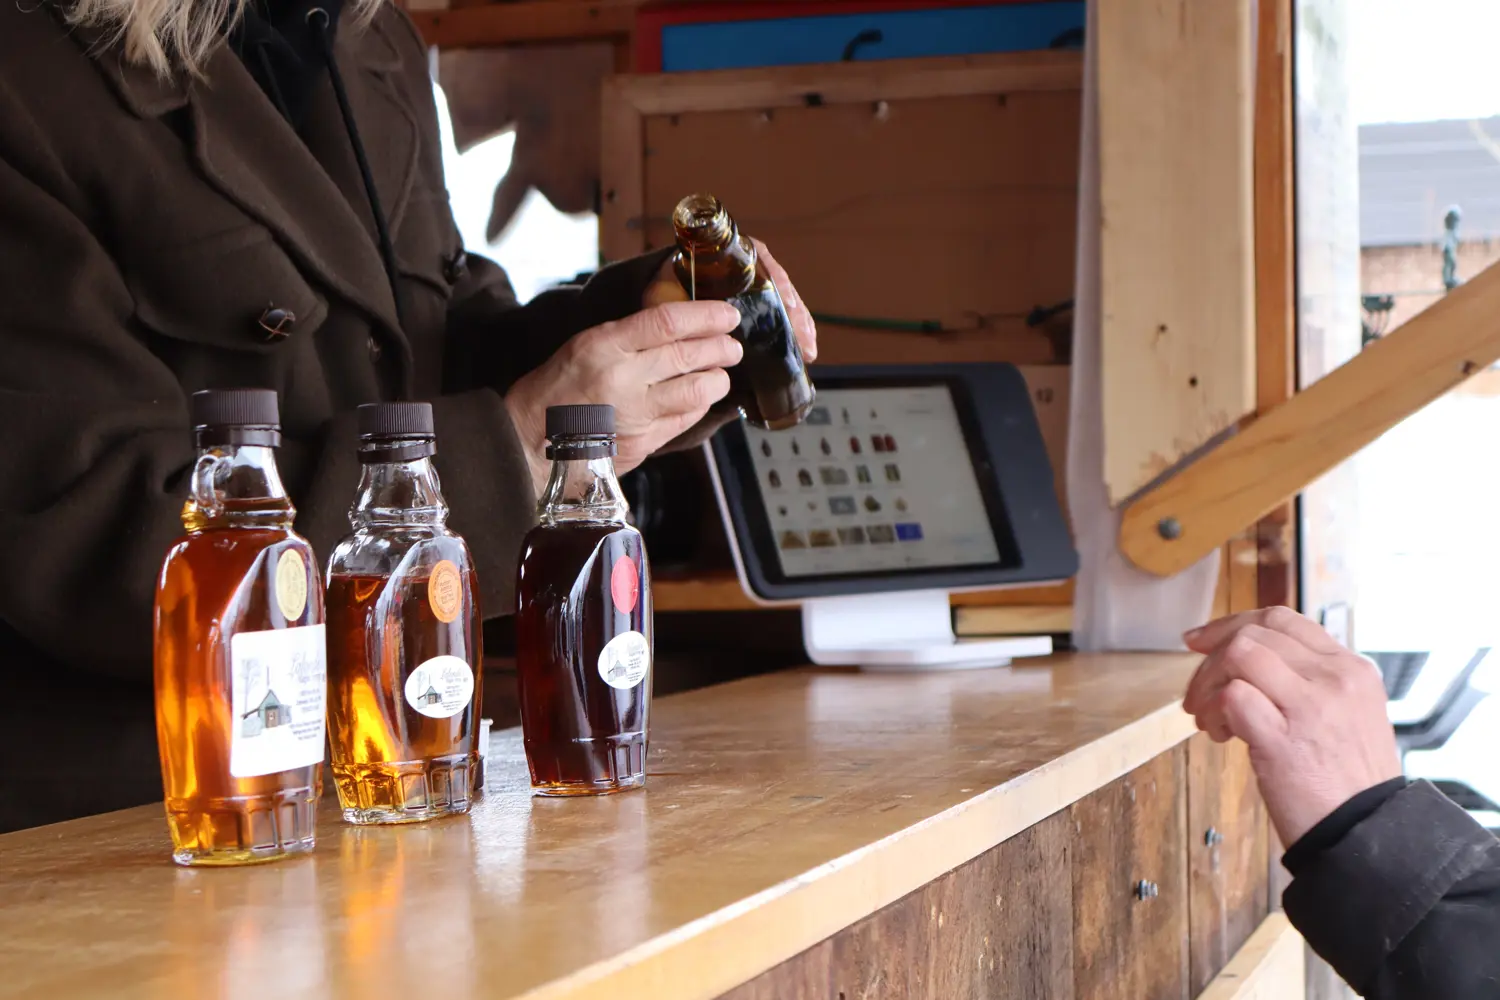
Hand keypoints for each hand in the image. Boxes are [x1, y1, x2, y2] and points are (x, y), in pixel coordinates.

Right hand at [502, 300, 742, 493]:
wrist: (531, 439)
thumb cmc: (555, 389)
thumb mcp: (585, 344)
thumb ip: (629, 335)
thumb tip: (676, 324)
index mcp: (605, 346)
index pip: (668, 322)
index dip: (706, 315)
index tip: (726, 314)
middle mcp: (623, 379)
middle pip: (689, 355)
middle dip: (721, 347)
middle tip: (733, 345)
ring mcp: (636, 414)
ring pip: (696, 390)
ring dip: (717, 378)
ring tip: (721, 372)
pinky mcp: (644, 442)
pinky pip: (685, 419)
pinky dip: (699, 405)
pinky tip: (700, 398)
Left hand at [642, 239, 817, 361]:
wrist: (661, 300)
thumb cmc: (663, 291)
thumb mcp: (662, 293)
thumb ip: (669, 305)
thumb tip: (682, 328)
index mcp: (725, 253)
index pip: (760, 259)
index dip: (776, 283)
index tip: (785, 304)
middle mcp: (745, 266)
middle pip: (779, 285)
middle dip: (795, 312)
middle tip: (803, 338)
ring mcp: (754, 288)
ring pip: (785, 303)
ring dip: (799, 326)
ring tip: (807, 350)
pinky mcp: (759, 308)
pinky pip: (783, 317)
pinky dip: (794, 333)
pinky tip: (804, 352)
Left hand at [1182, 606, 1401, 847]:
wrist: (1367, 835)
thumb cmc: (1347, 783)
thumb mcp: (1347, 715)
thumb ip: (1309, 683)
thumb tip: (1249, 662)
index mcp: (1352, 669)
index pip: (1283, 620)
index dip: (1233, 625)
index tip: (1203, 640)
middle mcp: (1336, 678)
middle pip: (1254, 633)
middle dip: (1211, 656)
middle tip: (1196, 690)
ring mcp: (1312, 706)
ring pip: (1239, 654)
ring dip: (1207, 683)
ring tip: (1206, 717)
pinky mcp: (1284, 739)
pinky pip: (1232, 696)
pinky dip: (1213, 711)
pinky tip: (1218, 735)